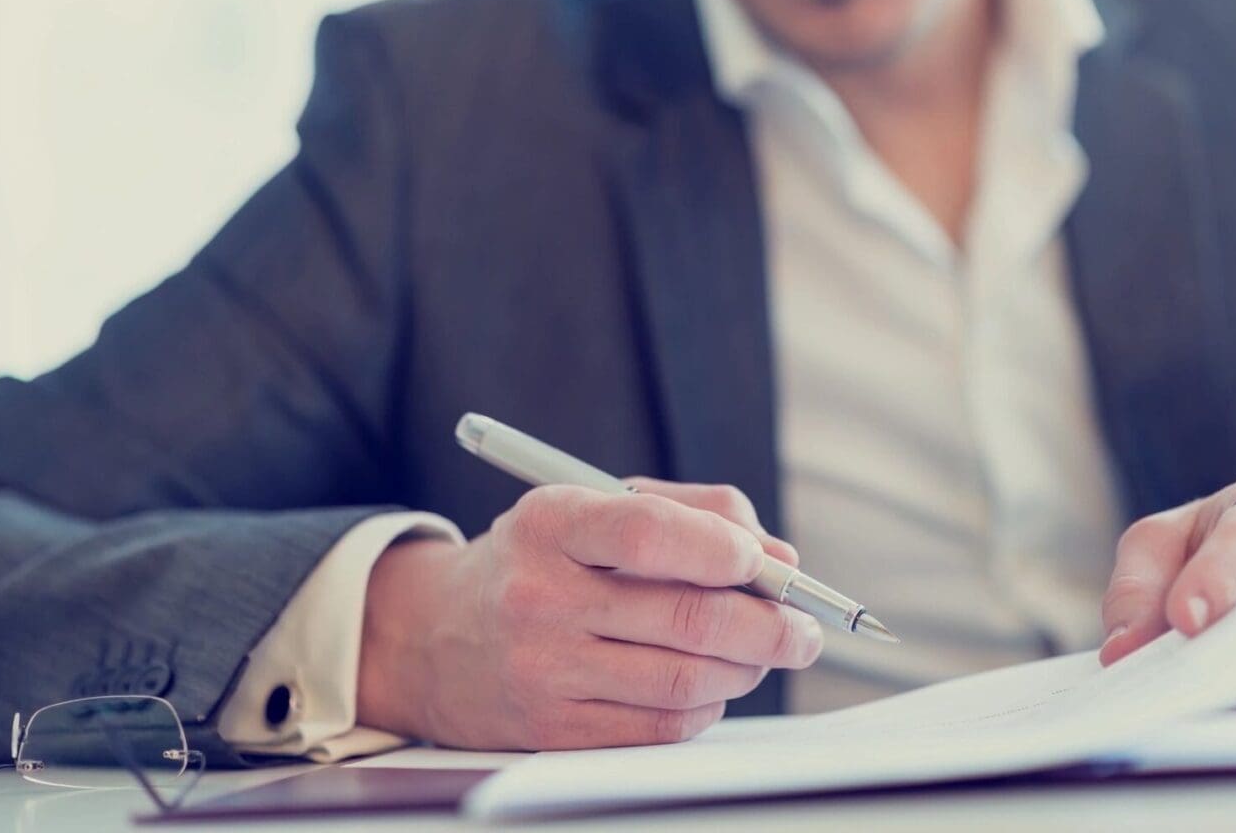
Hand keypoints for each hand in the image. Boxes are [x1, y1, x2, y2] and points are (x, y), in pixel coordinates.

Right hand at [356, 479, 820, 749]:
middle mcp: (540, 596)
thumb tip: (778, 555)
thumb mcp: (593, 506)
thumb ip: (693, 512)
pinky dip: (704, 705)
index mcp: (552, 523)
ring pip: (683, 678)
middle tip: (805, 629)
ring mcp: (543, 670)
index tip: (767, 562)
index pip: (648, 533)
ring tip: (762, 653)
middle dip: (769, 625)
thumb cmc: (539, 560)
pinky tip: (707, 684)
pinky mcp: (551, 730)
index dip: (722, 549)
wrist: (431, 636)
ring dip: (746, 669)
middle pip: (685, 617)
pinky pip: (659, 727)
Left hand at [1098, 472, 1235, 704]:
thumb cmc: (1220, 548)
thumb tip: (1120, 650)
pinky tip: (1214, 714)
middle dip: (1228, 639)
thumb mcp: (1169, 541)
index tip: (1183, 617)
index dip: (1217, 577)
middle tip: (1176, 674)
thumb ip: (1138, 584)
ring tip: (1183, 701)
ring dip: (1235, 685)